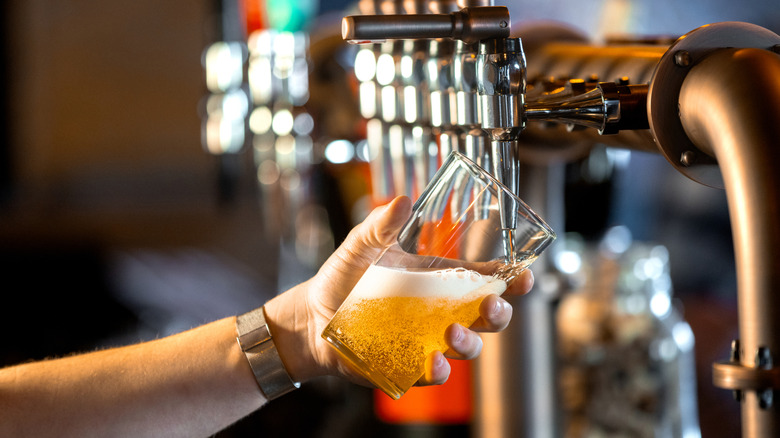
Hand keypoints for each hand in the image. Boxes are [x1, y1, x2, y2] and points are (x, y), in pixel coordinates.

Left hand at [264, 196, 533, 386]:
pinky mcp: (408, 365)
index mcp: (439, 279)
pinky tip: (434, 361)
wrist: (313, 315)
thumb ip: (380, 224)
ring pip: (468, 346)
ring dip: (470, 341)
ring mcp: (428, 340)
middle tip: (492, 305)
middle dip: (500, 312)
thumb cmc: (343, 277)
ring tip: (452, 332)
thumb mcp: (361, 245)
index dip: (511, 279)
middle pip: (488, 316)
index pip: (485, 279)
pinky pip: (434, 373)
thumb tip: (401, 200)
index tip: (523, 276)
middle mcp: (441, 311)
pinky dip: (439, 370)